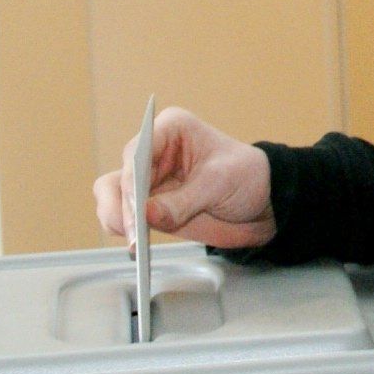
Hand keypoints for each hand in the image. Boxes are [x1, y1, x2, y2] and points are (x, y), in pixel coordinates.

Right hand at [92, 105, 275, 249]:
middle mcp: (153, 152)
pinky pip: (122, 216)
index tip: (137, 210)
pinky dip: (123, 230)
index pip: (137, 153)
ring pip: (111, 196)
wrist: (262, 203)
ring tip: (134, 242)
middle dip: (122, 206)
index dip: (131, 182)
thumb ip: (182, 202)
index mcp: (170, 129)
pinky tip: (136, 243)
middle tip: (134, 233)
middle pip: (118, 176)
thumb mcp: (219, 184)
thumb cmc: (247, 177)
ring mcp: (149, 180)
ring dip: (117, 218)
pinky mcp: (149, 205)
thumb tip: (146, 215)